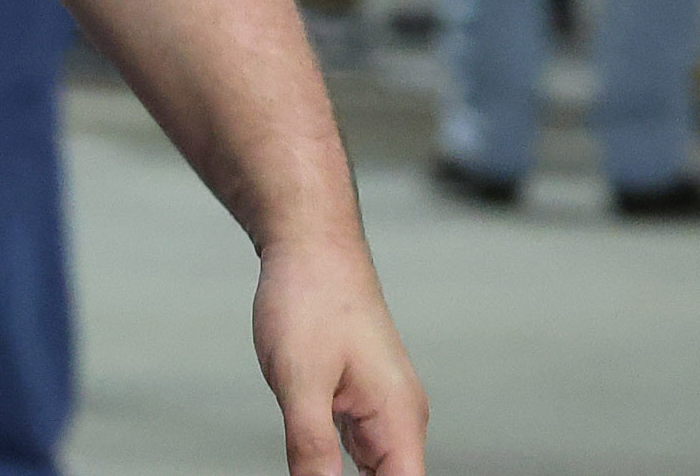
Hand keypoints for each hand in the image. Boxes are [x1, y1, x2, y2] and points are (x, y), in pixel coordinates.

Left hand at [252, 236, 427, 475]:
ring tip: (312, 464)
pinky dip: (337, 467)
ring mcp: (380, 409)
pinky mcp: (357, 399)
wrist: (310, 246)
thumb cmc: (311, 299)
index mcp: (399, 420)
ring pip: (373, 473)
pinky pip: (355, 450)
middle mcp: (399, 419)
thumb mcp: (300, 381)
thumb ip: (311, 447)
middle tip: (311, 468)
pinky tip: (313, 468)